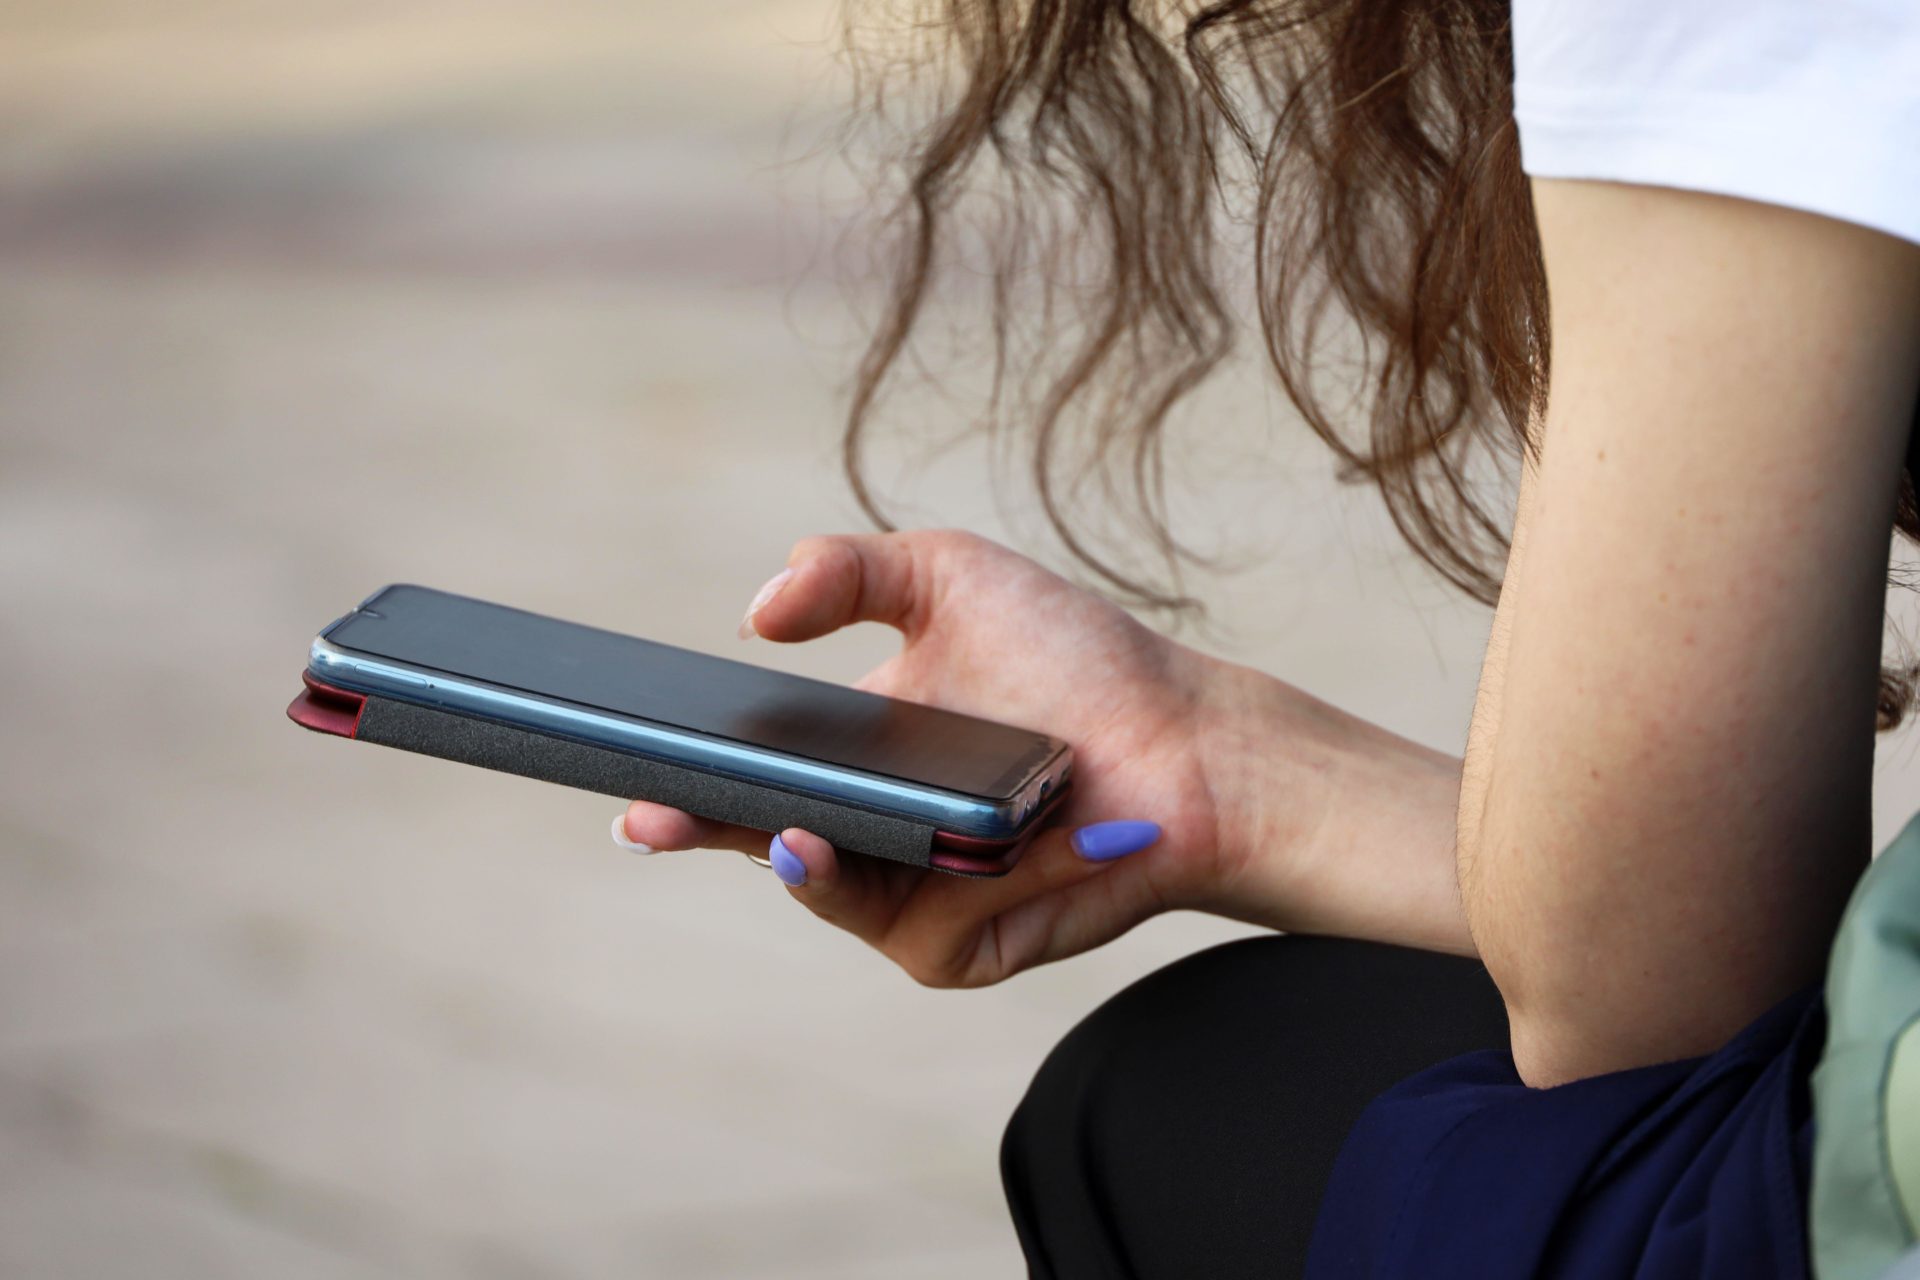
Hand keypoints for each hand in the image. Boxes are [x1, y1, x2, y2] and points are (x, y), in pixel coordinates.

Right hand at [618, 531, 1469, 984]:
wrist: (1186, 737)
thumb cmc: (1076, 659)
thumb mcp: (950, 577)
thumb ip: (849, 567)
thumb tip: (757, 609)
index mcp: (852, 756)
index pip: (750, 775)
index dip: (687, 782)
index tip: (634, 779)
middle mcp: (872, 833)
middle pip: (766, 846)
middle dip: (707, 833)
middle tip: (661, 816)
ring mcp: (915, 897)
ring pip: (834, 900)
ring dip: (821, 869)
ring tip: (801, 834)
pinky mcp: (967, 948)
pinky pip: (926, 929)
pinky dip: (961, 879)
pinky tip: (994, 842)